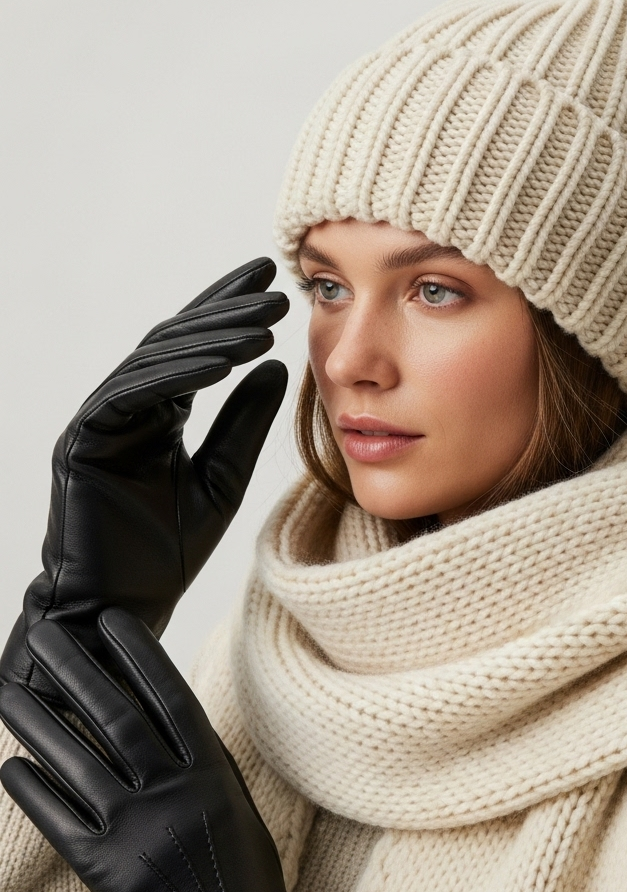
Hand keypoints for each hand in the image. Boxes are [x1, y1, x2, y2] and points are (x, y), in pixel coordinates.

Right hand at [0, 258, 288, 702]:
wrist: (125, 607)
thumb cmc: (170, 549)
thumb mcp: (225, 474)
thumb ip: (244, 421)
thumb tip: (277, 365)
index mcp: (158, 414)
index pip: (195, 349)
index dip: (230, 312)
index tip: (273, 283)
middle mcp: (127, 408)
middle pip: (177, 343)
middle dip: (226, 311)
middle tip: (274, 286)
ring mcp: (101, 421)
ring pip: (157, 361)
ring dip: (212, 337)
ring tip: (264, 321)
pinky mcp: (85, 441)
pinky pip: (134, 395)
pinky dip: (180, 374)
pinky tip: (224, 359)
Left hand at [0, 608, 293, 891]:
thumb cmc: (238, 870)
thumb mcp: (233, 802)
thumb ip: (200, 760)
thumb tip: (165, 718)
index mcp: (210, 768)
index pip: (168, 697)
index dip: (139, 656)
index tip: (111, 622)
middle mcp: (173, 789)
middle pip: (117, 717)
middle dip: (78, 672)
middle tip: (46, 637)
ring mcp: (138, 827)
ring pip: (79, 761)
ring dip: (39, 723)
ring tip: (8, 692)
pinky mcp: (107, 869)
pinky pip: (62, 821)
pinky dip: (34, 791)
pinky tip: (10, 766)